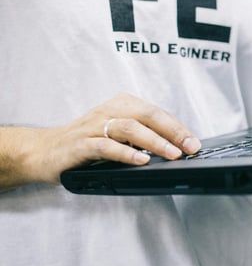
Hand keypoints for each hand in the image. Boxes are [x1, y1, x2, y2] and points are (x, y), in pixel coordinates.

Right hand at [20, 92, 200, 185]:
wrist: (43, 150)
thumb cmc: (86, 141)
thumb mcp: (117, 132)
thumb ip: (143, 134)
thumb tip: (177, 145)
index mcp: (122, 104)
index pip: (157, 112)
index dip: (178, 127)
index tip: (194, 142)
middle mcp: (109, 111)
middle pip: (147, 115)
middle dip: (172, 131)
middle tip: (189, 147)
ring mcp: (93, 126)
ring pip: (130, 128)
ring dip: (154, 142)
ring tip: (171, 154)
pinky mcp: (80, 144)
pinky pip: (106, 146)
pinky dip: (126, 153)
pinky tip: (141, 161)